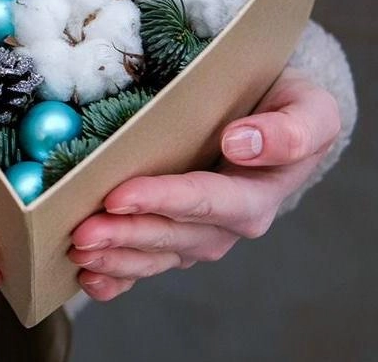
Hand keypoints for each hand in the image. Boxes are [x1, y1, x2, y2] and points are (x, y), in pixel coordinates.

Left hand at [69, 69, 340, 300]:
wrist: (280, 118)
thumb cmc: (290, 108)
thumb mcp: (310, 110)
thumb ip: (288, 131)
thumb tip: (240, 143)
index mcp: (257, 194)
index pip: (206, 201)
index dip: (162, 201)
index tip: (119, 197)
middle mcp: (228, 223)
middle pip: (173, 235)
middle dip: (126, 235)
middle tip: (82, 234)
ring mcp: (201, 232)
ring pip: (157, 253)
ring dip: (116, 256)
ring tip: (79, 252)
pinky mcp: (179, 233)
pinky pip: (150, 262)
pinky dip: (120, 274)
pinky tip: (90, 279)